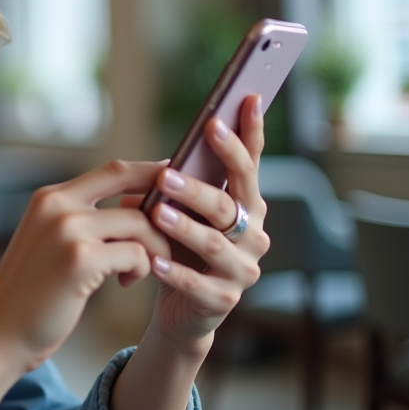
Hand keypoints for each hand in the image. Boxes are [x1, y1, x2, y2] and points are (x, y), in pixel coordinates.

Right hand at [0, 160, 171, 376]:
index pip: (111, 169)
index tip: (173, 178)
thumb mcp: (48, 245)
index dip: (147, 170)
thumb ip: (79, 222)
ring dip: (153, 247)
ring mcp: (68, 229)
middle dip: (162, 197)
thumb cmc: (28, 295)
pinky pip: (136, 253)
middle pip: (128, 181)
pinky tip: (127, 283)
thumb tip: (132, 211)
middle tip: (180, 221)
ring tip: (142, 270)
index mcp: (48, 198)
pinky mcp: (80, 259)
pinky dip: (141, 268)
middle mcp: (57, 205)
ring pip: (139, 222)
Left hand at [141, 94, 270, 349]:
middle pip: (230, 204)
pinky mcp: (223, 301)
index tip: (244, 100)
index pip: (250, 165)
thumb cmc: (180, 249)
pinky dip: (176, 273)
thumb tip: (156, 172)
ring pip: (215, 244)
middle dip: (199, 187)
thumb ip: (171, 190)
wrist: (182, 309)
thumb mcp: (176, 213)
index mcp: (246, 206)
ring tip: (158, 213)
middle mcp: (254, 235)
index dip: (250, 133)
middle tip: (169, 172)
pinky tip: (155, 261)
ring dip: (185, 227)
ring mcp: (242, 269)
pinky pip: (199, 285)